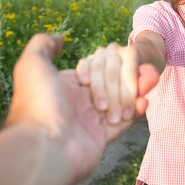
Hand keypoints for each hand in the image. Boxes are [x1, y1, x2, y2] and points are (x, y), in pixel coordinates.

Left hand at [6, 34, 158, 184]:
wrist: (44, 147)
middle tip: (144, 70)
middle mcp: (78, 100)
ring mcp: (90, 119)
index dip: (109, 63)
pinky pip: (124, 121)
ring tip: (152, 79)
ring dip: (135, 90)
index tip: (123, 56)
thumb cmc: (39, 102)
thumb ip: (43, 44)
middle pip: (111, 82)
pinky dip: (137, 110)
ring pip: (121, 100)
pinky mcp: (102, 137)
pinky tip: (145, 100)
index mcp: (65, 83)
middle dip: (127, 76)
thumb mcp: (32, 64)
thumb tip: (59, 38)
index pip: (95, 67)